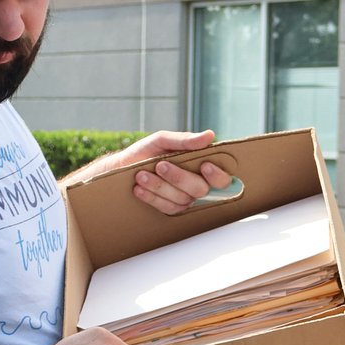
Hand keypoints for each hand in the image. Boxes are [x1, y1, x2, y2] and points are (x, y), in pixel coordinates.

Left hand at [85, 127, 233, 214]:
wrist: (122, 168)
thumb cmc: (146, 152)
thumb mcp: (162, 140)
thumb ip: (185, 140)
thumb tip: (209, 136)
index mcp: (201, 166)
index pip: (222, 178)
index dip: (217, 175)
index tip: (205, 166)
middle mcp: (197, 184)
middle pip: (200, 189)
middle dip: (179, 178)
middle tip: (160, 165)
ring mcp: (185, 198)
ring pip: (181, 200)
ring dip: (160, 187)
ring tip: (141, 175)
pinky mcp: (171, 208)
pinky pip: (167, 208)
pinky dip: (152, 197)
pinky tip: (139, 189)